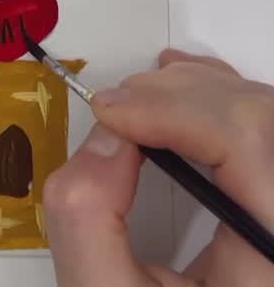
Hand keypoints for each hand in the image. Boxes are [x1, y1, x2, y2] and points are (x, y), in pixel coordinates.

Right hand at [44, 49, 273, 285]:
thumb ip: (89, 217)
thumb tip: (104, 135)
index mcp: (270, 262)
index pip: (246, 142)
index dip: (175, 110)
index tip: (107, 113)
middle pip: (260, 118)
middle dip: (180, 97)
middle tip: (112, 109)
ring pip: (263, 114)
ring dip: (197, 91)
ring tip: (133, 101)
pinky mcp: (270, 205)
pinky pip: (262, 130)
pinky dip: (218, 97)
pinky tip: (177, 83)